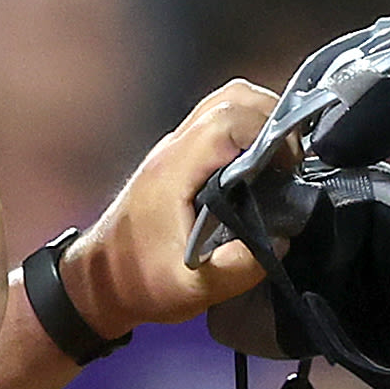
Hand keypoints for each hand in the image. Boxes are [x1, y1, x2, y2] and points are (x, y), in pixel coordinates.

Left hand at [58, 79, 279, 331]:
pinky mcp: (179, 159)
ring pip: (225, 104)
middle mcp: (173, 150)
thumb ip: (238, 269)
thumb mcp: (191, 289)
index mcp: (174, 170)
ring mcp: (174, 150)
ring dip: (261, 121)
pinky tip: (260, 167)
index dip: (270, 131)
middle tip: (290, 160)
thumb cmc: (137, 282)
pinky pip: (218, 124)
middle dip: (273, 118)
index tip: (289, 165)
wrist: (99, 282)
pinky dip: (246, 132)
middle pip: (231, 98)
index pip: (229, 120)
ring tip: (280, 160)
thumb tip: (280, 241)